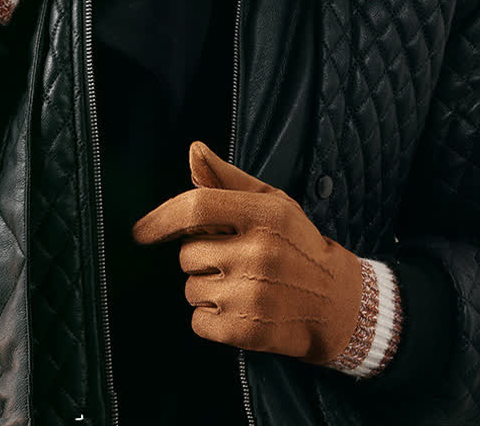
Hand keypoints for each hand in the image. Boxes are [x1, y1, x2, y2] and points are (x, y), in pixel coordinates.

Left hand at [132, 141, 383, 369]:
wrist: (339, 304)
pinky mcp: (247, 330)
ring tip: (243, 285)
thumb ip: (227, 178)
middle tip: (233, 260)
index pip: (196, 207)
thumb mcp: (272, 202)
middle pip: (187, 254)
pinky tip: (240, 309)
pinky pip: (198, 321)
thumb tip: (194, 150)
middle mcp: (259, 253)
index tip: (141, 231)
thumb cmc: (298, 245)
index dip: (161, 218)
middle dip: (200, 257)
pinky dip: (210, 319)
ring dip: (206, 288)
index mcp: (263, 214)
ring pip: (191, 288)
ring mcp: (253, 294)